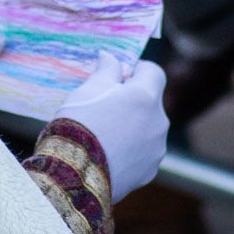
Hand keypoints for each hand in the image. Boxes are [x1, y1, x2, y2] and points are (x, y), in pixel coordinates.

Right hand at [53, 52, 167, 201]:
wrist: (74, 175)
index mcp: (146, 97)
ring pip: (148, 129)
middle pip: (151, 102)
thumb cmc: (79, 124)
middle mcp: (159, 122)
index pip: (154, 72)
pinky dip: (131, 150)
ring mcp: (156, 150)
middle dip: (133, 101)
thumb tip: (111, 58)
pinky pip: (143, 153)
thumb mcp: (88, 89)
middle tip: (105, 107)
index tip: (119, 76)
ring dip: (133, 126)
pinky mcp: (149, 172)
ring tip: (104, 135)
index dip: (137, 70)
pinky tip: (108, 155)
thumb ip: (106, 70)